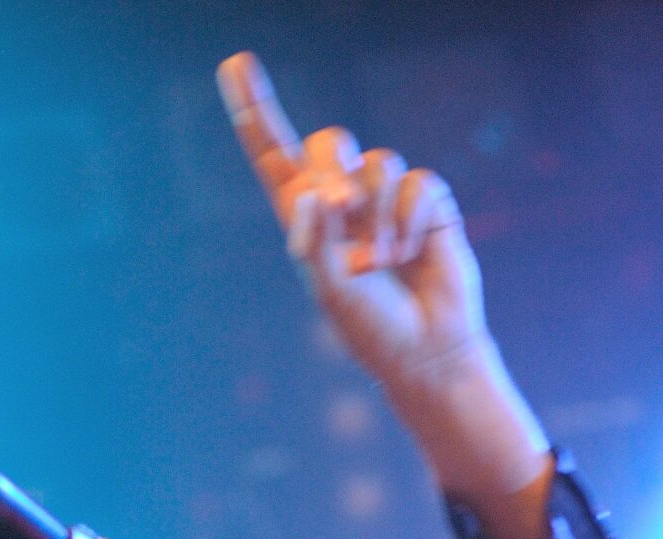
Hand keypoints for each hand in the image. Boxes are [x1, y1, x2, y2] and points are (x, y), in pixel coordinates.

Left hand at [217, 54, 481, 394]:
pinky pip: (417, 183)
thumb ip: (315, 239)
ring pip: (378, 161)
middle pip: (330, 141)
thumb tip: (317, 191)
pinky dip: (410, 221)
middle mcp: (344, 199)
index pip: (274, 154)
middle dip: (333, 164)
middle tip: (342, 207)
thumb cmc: (371, 327)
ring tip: (381, 261)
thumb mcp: (329, 289)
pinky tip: (410, 253)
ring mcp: (386, 198)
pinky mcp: (428, 203)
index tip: (235, 64)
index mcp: (306, 218)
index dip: (254, 110)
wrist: (426, 349)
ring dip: (377, 216)